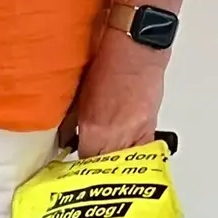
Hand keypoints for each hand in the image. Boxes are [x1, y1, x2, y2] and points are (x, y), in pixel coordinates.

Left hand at [67, 28, 165, 155]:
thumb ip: (73, 123)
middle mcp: (115, 135)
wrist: (136, 50)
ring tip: (108, 162)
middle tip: (90, 166)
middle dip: (96, 167)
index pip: (84, 162)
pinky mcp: (150, 128)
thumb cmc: (107, 64)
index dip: (79, 167)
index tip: (75, 168)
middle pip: (104, 166)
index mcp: (93, 128)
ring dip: (115, 163)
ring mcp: (135, 133)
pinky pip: (142, 152)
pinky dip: (133, 154)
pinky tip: (126, 151)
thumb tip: (67, 142)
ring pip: (123, 163)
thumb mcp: (80, 95)